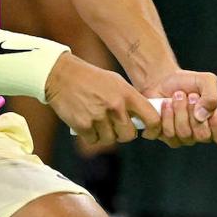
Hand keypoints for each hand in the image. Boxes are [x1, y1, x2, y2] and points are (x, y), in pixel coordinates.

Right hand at [44, 54, 162, 146]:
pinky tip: (86, 122)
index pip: (152, 118)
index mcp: (127, 94)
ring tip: (97, 120)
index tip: (147, 131)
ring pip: (110, 140)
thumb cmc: (91, 79)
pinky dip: (90, 135)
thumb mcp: (116, 82)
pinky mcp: (83, 125)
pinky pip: (93, 140)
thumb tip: (142, 119)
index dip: (154, 129)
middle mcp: (115, 106)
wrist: (62, 75)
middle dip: (122, 133)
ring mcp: (99, 116)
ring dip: (104, 134)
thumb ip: (130, 100)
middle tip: (114, 125)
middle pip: (129, 135)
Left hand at [139, 70, 216, 147]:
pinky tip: (165, 104)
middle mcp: (201, 133)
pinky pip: (167, 133)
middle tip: (190, 95)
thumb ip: (212, 96)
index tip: (211, 109)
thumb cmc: (188, 83)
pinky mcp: (167, 137)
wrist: (164, 81)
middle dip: (194, 111)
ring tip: (176, 96)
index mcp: (216, 122)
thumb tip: (203, 115)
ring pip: (184, 133)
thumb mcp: (207, 81)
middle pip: (202, 135)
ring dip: (179, 110)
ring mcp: (184, 138)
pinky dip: (165, 114)